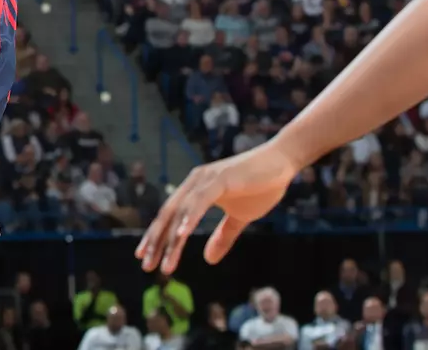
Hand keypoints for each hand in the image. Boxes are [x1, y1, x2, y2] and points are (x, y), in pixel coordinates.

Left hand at [135, 142, 294, 272]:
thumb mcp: (240, 218)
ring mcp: (206, 179)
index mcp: (196, 191)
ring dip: (170, 239)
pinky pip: (200, 200)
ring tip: (163, 262)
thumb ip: (223, 236)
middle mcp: (195, 184)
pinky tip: (180, 235)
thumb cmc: (261, 186)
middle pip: (168, 215)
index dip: (157, 238)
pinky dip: (189, 218)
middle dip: (155, 241)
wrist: (282, 162)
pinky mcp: (220, 178)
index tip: (147, 259)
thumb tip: (208, 260)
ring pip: (181, 212)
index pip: (170, 217)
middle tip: (146, 265)